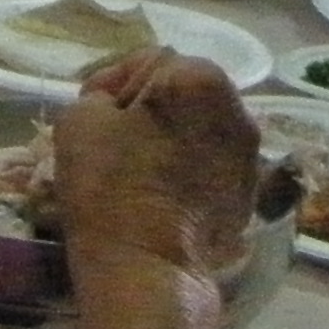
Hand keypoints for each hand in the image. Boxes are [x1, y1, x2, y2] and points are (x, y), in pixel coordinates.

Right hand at [53, 50, 261, 282]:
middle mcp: (237, 110)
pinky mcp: (249, 193)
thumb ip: (102, 93)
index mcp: (199, 79)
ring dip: (172, 138)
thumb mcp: (79, 118)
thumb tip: (121, 105)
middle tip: (113, 139)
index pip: (146, 61)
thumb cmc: (108, 185)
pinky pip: (211, 164)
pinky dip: (188, 168)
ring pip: (199, 129)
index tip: (92, 114)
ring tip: (138, 167)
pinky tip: (162, 191)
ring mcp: (250, 156)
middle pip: (181, 93)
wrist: (148, 267)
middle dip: (149, 109)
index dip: (111, 85)